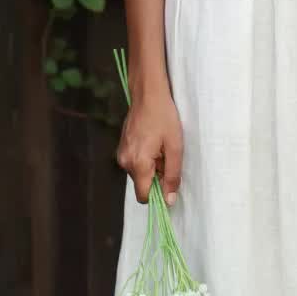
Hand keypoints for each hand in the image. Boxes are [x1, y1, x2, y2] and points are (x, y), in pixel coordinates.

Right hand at [116, 87, 183, 204]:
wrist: (148, 95)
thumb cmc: (164, 118)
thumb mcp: (175, 147)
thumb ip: (172, 176)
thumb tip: (169, 200)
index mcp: (138, 163)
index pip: (143, 196)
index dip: (158, 195)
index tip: (169, 183)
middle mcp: (125, 162)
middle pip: (142, 184)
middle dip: (156, 176)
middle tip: (167, 155)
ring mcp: (121, 154)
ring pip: (139, 174)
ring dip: (152, 167)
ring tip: (160, 146)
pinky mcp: (122, 147)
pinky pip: (135, 163)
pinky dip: (145, 159)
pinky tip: (152, 142)